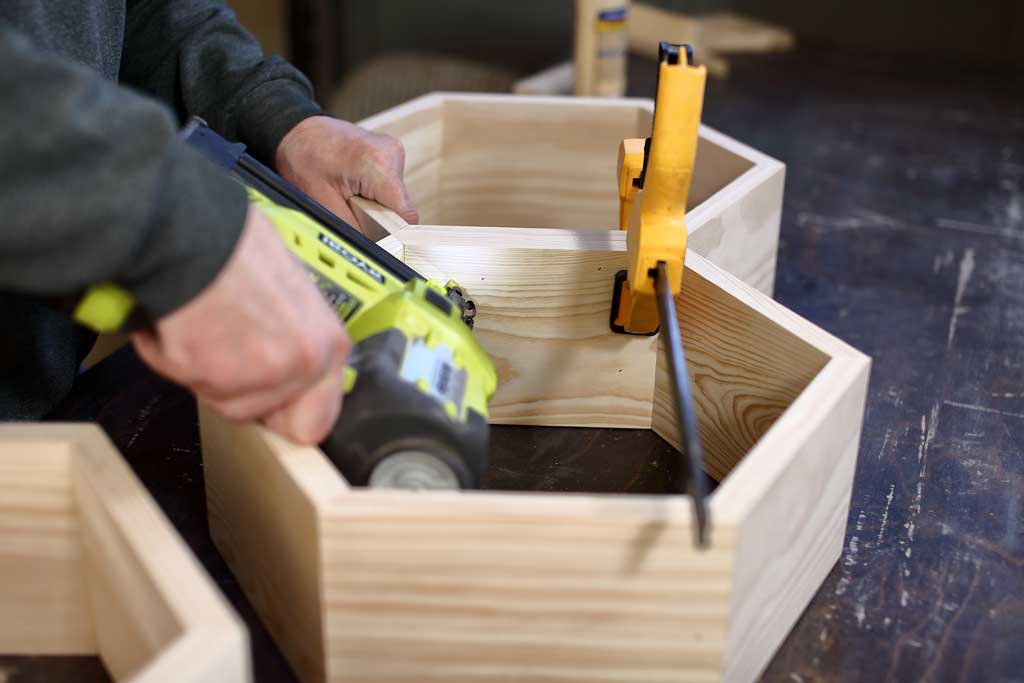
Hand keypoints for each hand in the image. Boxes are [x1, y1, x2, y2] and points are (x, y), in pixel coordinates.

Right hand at [131, 205, 349, 443]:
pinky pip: (186, 381)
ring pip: (224, 401)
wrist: (190, 231)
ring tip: (202, 322)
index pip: (317, 422)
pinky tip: (178, 320)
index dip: (287, 412)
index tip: (269, 396)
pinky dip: (172, 356)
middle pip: (265, 418)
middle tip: (225, 354)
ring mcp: (259, 375)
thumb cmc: (236, 247)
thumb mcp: (294, 291)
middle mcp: (303, 366)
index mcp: (329, 346)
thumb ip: (299, 335)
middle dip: (242, 394)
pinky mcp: (211, 377)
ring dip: (205, 371)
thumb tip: (290, 354)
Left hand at [276, 115, 418, 234]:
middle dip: (378, 218)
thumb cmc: (302, 159)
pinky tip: (353, 186)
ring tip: (347, 194)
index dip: (393, 234)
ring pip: (395, 199)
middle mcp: (392, 153)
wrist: (294, 130)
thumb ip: (354, 231)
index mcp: (379, 165)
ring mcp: (393, 151)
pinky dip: (373, 194)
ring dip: (375, 205)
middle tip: (349, 209)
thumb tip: (375, 252)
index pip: (405, 216)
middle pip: (400, 208)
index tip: (376, 240)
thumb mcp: (323, 204)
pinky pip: (389, 187)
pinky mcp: (389, 153)